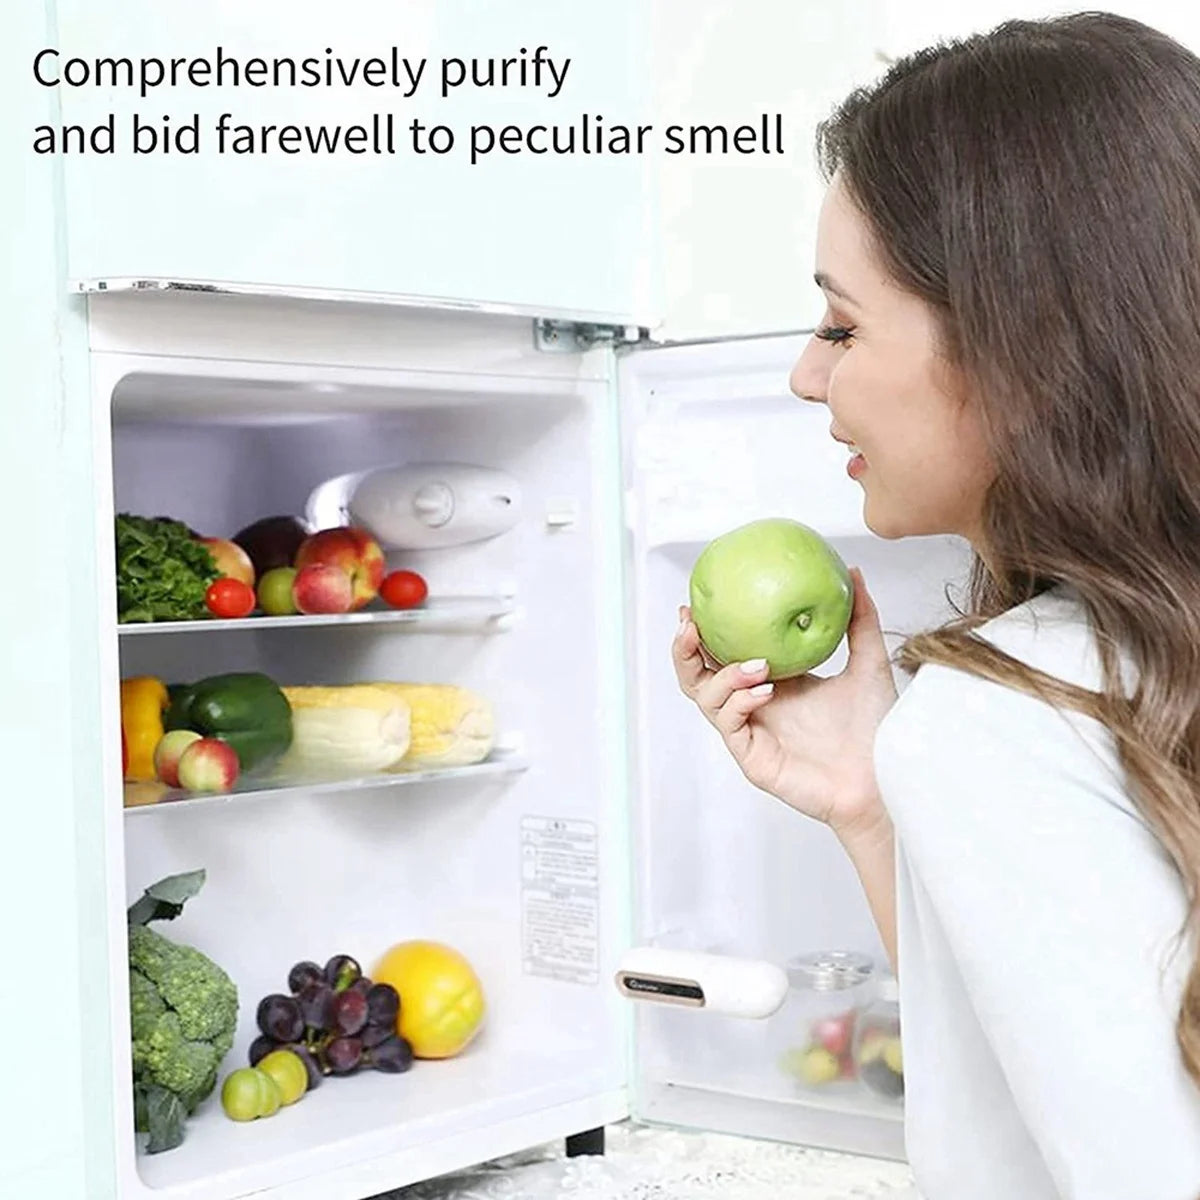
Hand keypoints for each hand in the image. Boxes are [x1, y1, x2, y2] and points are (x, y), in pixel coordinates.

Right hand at [672, 568, 896, 839]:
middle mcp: (753, 706)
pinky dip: (738, 702)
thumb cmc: (877, 729)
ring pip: (706, 698)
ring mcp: (750, 732)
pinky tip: (764, 691)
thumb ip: (860, 620)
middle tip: (691, 625)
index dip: (701, 631)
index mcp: (771, 683)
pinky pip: (729, 725)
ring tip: (757, 664)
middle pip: (697, 677)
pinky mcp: (753, 758)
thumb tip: (853, 572)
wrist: (884, 777)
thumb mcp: (868, 663)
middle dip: (685, 650)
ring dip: (723, 675)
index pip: (721, 654)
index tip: (697, 603)